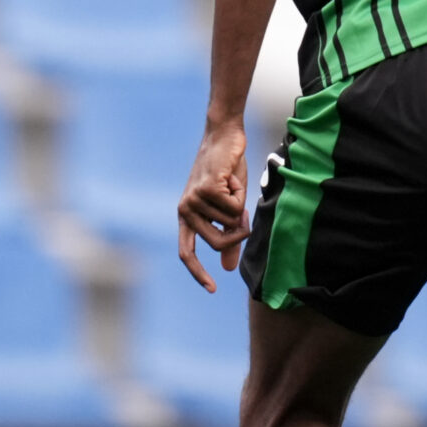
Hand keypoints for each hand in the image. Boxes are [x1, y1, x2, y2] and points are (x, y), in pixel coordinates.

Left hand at [178, 116, 251, 292]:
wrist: (225, 137)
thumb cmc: (227, 172)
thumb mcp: (228, 209)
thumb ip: (227, 237)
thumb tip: (228, 268)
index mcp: (186, 217)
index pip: (186, 252)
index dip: (197, 272)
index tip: (212, 289)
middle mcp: (185, 210)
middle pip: (219, 242)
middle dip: (238, 231)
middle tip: (242, 210)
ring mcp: (193, 200)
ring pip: (230, 223)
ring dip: (240, 204)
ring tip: (231, 184)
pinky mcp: (205, 189)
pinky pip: (234, 208)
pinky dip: (240, 194)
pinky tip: (232, 177)